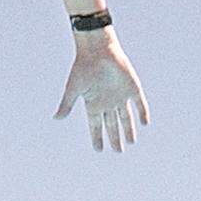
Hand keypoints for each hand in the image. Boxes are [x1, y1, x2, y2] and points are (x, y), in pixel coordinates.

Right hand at [54, 33, 149, 151]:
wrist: (97, 48)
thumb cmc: (83, 67)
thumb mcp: (73, 88)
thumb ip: (66, 104)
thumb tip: (55, 119)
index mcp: (94, 102)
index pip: (96, 125)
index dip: (97, 137)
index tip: (98, 150)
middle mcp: (108, 101)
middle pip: (112, 124)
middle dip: (115, 138)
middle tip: (118, 151)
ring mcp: (120, 94)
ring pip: (126, 116)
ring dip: (129, 129)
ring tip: (131, 142)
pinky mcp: (132, 86)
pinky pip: (139, 102)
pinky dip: (142, 112)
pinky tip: (145, 122)